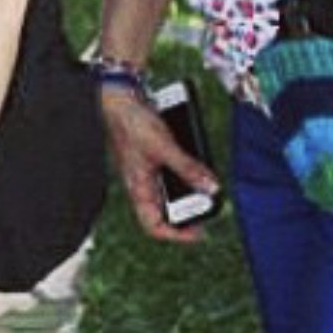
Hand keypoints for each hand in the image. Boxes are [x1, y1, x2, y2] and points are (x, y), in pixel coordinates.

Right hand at [99, 85, 219, 245]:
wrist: (119, 97)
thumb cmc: (132, 123)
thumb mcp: (164, 147)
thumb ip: (188, 168)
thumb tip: (212, 189)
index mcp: (138, 189)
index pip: (154, 226)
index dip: (176, 235)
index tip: (199, 232)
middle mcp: (141, 184)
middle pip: (165, 212)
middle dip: (187, 213)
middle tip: (207, 208)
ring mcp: (146, 171)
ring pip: (168, 192)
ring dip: (187, 192)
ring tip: (205, 187)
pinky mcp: (151, 157)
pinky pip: (169, 173)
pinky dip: (184, 173)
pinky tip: (195, 163)